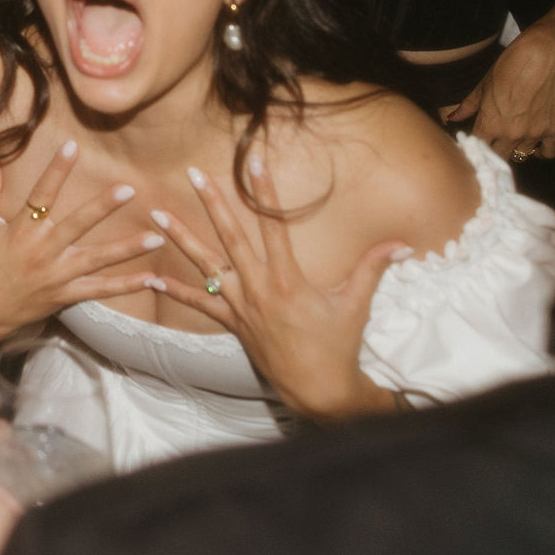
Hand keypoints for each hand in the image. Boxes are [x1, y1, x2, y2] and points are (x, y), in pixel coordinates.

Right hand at [0, 142, 162, 342]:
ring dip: (127, 249)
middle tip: (127, 189)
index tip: (72, 147)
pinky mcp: (65, 296)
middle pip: (77, 225)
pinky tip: (151, 279)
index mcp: (20, 232)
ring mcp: (57, 276)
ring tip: (155, 237)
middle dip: (103, 207)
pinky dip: (126, 286)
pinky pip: (100, 290)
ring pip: (97, 260)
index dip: (56, 170)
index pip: (41, 194)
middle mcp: (42, 252)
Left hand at [149, 159, 408, 420]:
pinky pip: (200, 304)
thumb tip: (403, 244)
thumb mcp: (356, 303)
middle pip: (230, 237)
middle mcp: (258, 288)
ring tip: (156, 214)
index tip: (253, 164)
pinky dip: (175, 291)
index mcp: (287, 279)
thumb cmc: (338, 345)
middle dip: (211, 203)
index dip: (264, 193)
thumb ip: (373, 268)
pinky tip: (150, 278)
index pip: (273, 226)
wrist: (318, 389)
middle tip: (192, 174)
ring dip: (180, 238)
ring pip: (205, 265)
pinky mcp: (232, 323)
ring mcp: (241, 306)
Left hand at [446, 28, 554, 160]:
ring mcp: (534, 135)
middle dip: (494, 151)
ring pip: (521, 156)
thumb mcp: (483, 86)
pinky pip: (548, 153)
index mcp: (489, 124)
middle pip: (498, 156)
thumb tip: (451, 119)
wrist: (542, 57)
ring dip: (515, 150)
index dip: (476, 146)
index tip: (476, 144)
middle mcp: (510, 134)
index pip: (478, 147)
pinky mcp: (554, 130)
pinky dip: (541, 152)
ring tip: (513, 141)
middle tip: (494, 144)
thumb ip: (468, 106)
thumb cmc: (508, 67)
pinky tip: (535, 145)